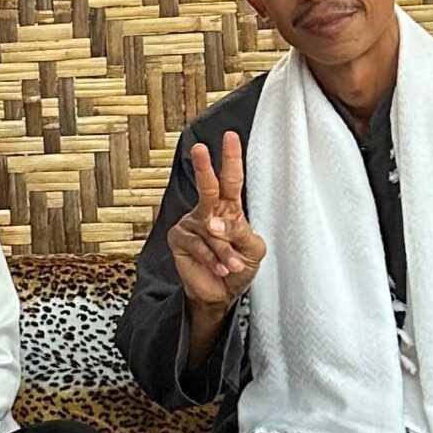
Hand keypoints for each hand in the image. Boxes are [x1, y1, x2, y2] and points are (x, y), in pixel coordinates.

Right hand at [169, 132, 266, 352]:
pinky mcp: (179, 239)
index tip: (231, 137)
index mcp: (229, 208)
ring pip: (209, 229)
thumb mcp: (253, 250)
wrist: (221, 295)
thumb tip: (216, 223)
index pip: (231, 180)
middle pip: (207, 186)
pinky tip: (221, 268)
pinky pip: (198, 245)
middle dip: (204, 167)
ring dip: (224, 250)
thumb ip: (241, 232)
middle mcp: (209, 211)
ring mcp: (192, 223)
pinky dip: (213, 259)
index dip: (231, 158)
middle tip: (200, 149)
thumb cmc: (239, 268)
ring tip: (233, 266)